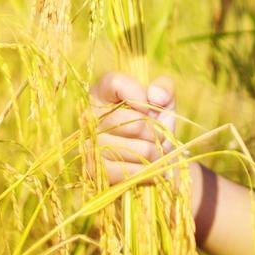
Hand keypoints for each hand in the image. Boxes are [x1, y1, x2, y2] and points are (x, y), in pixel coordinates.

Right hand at [91, 69, 183, 187]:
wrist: (151, 158)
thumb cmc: (155, 124)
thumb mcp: (164, 101)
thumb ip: (164, 88)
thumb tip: (155, 96)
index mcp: (101, 93)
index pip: (114, 83)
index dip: (139, 94)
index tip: (151, 105)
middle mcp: (90, 117)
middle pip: (135, 123)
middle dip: (156, 132)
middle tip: (158, 135)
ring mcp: (90, 144)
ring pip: (138, 149)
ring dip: (155, 153)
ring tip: (154, 151)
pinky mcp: (95, 169)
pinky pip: (130, 170)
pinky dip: (146, 171)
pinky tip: (147, 166)